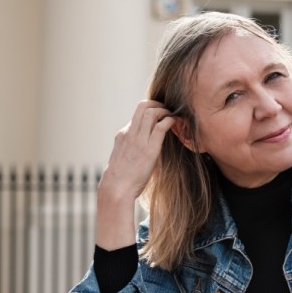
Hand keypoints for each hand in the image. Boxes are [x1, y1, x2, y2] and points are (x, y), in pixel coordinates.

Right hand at [96, 100, 175, 249]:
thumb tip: (144, 148)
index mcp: (123, 135)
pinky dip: (170, 120)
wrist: (116, 189)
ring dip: (165, 110)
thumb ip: (132, 149)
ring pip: (151, 112)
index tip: (159, 113)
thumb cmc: (121, 178)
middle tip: (167, 109)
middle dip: (157, 104)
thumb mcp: (123, 158)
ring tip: (172, 115)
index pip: (137, 114)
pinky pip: (160, 127)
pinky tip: (175, 122)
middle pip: (143, 106)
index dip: (150, 109)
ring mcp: (139, 140)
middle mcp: (130, 133)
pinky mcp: (149, 149)